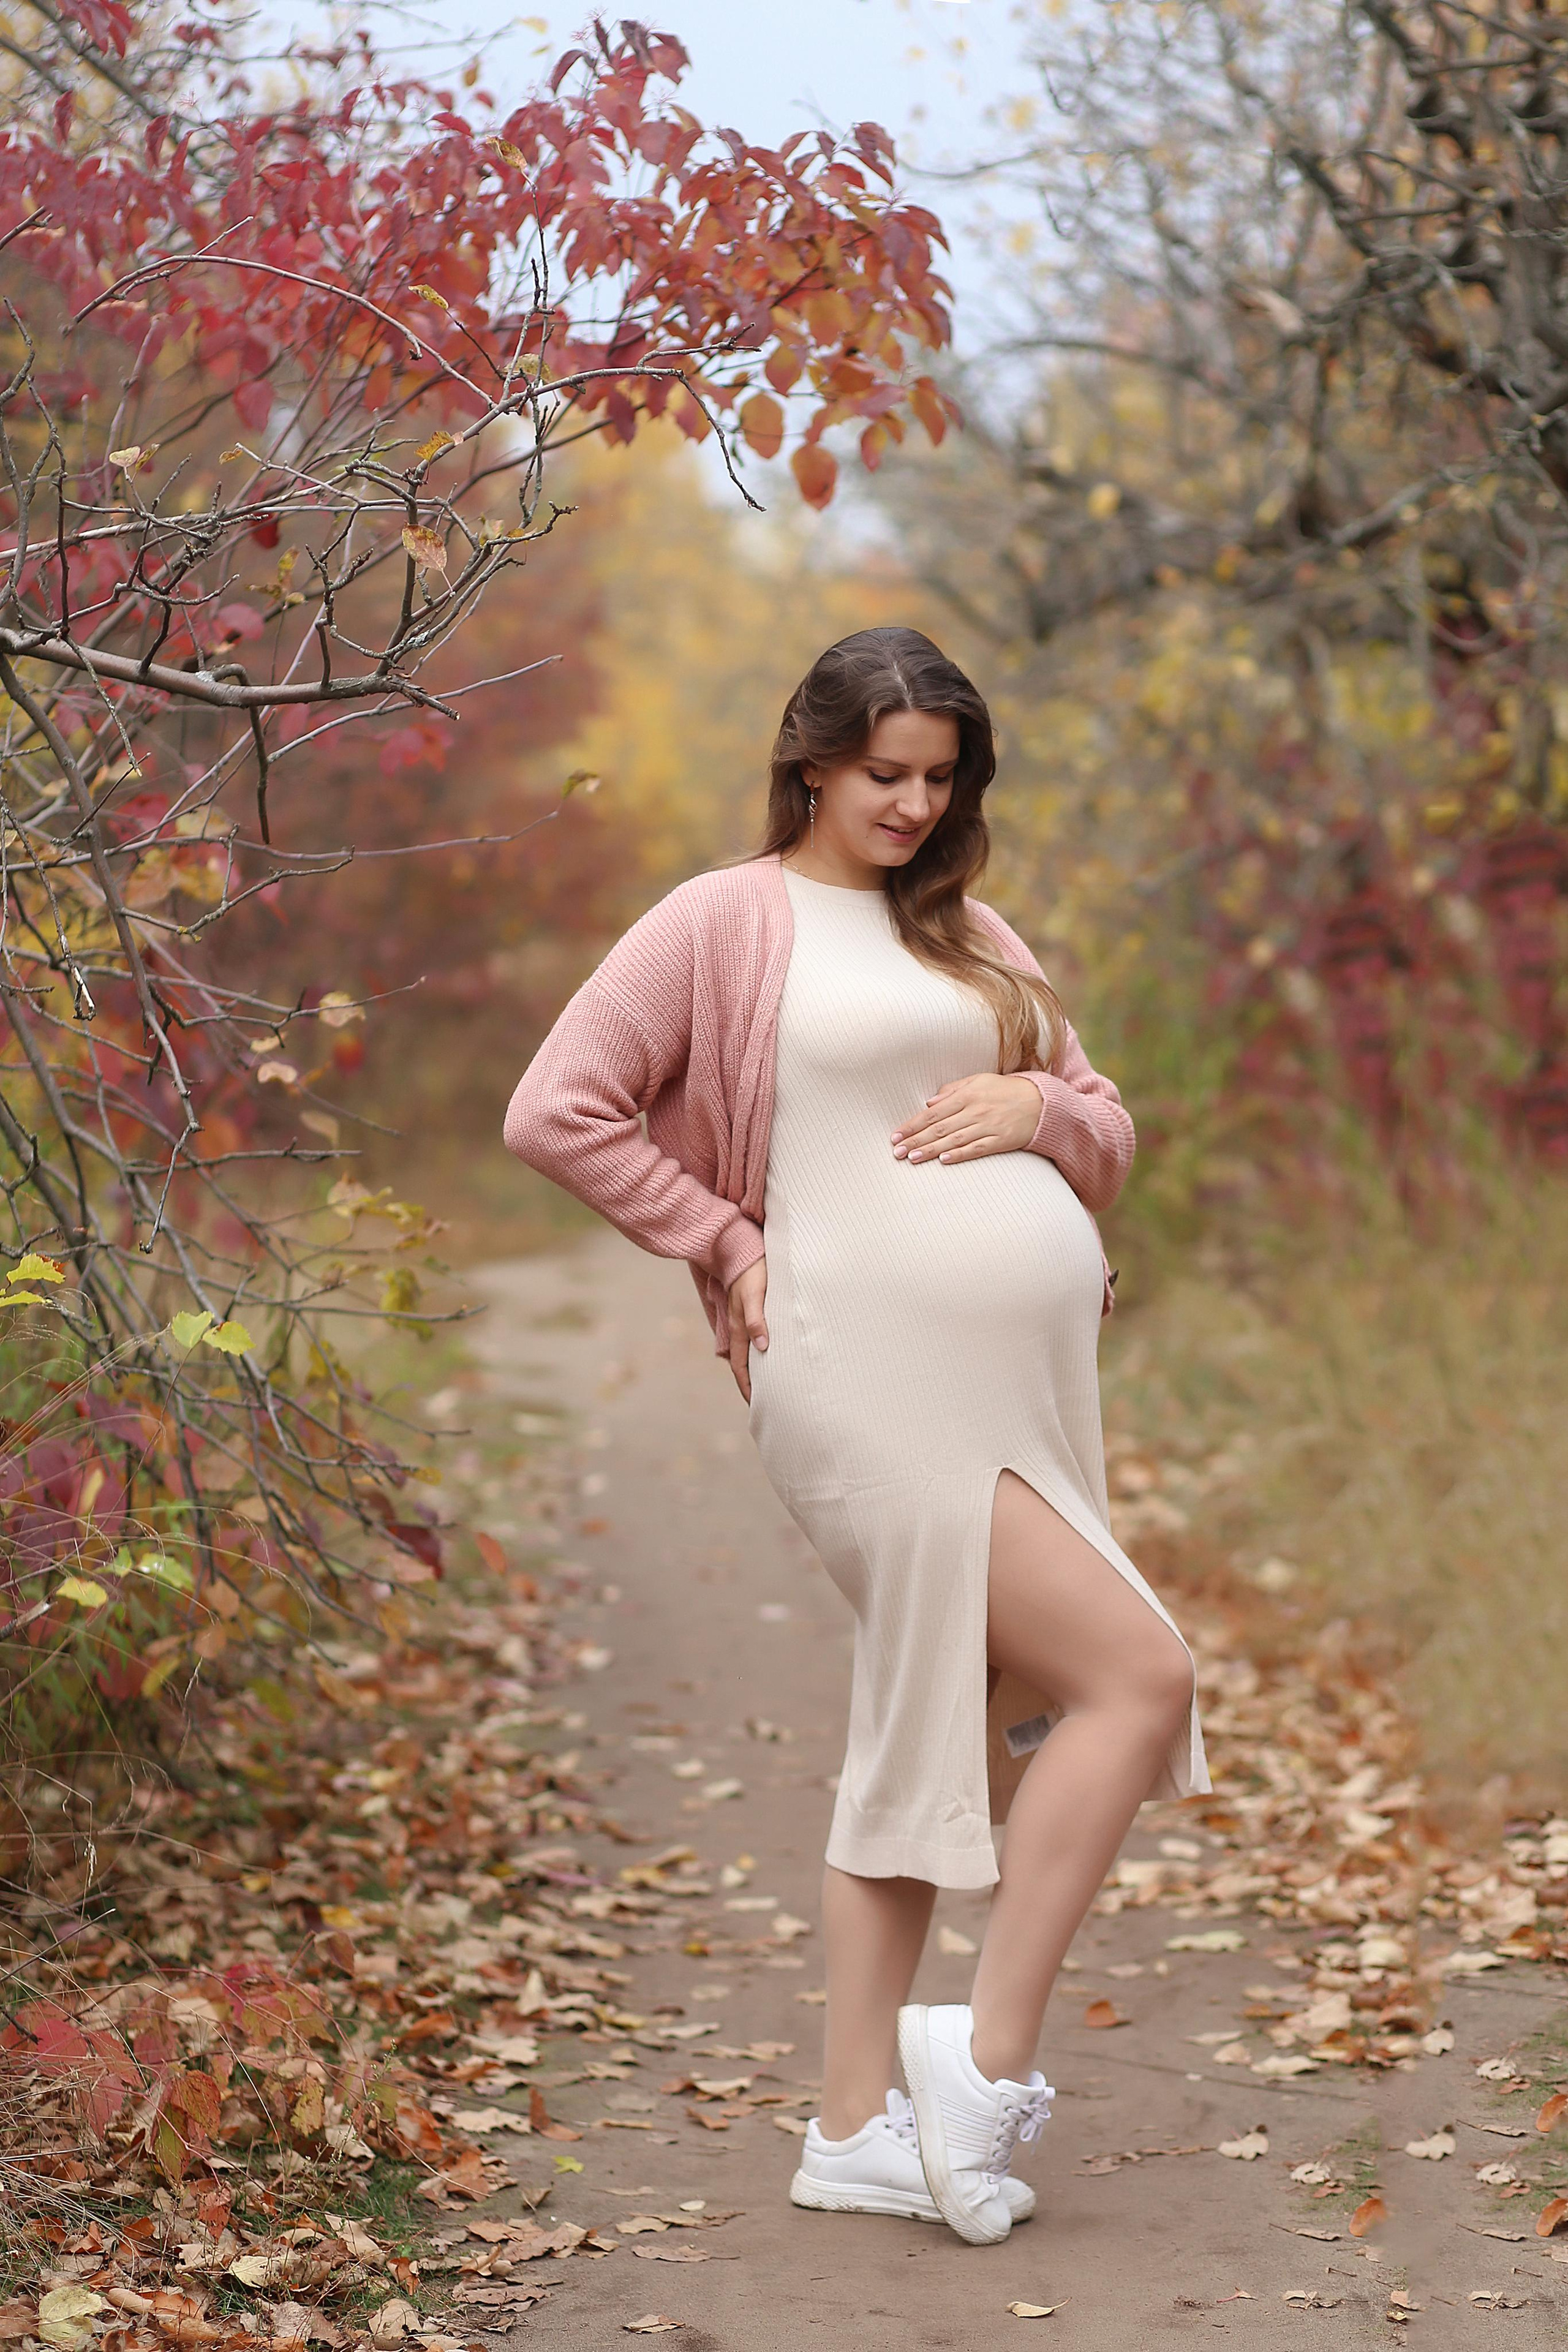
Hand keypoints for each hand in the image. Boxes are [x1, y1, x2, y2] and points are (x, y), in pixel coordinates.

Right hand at [727, 1254, 767, 1402]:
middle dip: (749, 1384)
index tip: (755, 1404)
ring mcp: (742, 1320)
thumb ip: (757, 1320)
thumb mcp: (755, 1296)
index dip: (747, 1386)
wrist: (741, 1251)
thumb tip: (762, 1347)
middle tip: (763, 1402)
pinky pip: (750, 1340)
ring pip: (745, 1353)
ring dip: (753, 1370)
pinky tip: (767, 1355)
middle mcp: (738, 1328)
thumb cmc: (753, 1272)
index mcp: (739, 1328)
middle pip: (741, 1364)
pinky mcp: (748, 1312)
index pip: (740, 1366)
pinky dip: (756, 1354)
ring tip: (765, 1385)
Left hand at [892, 1072, 1040, 1164]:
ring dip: (931, 1150)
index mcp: (967, 1095)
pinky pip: (977, 1148)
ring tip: (912, 1158)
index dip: (912, 1125)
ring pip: (954, 1140)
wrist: (1041, 1101)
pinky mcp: (1000, 1140)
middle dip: (915, 1140)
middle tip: (897, 1152)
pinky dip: (960, 1154)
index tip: (895, 1136)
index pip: (932, 1112)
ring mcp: (988, 1125)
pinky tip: (944, 1160)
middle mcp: (975, 1110)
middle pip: (939, 1128)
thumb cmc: (1005, 1090)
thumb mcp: (978, 1081)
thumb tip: (928, 1103)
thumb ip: (953, 1090)